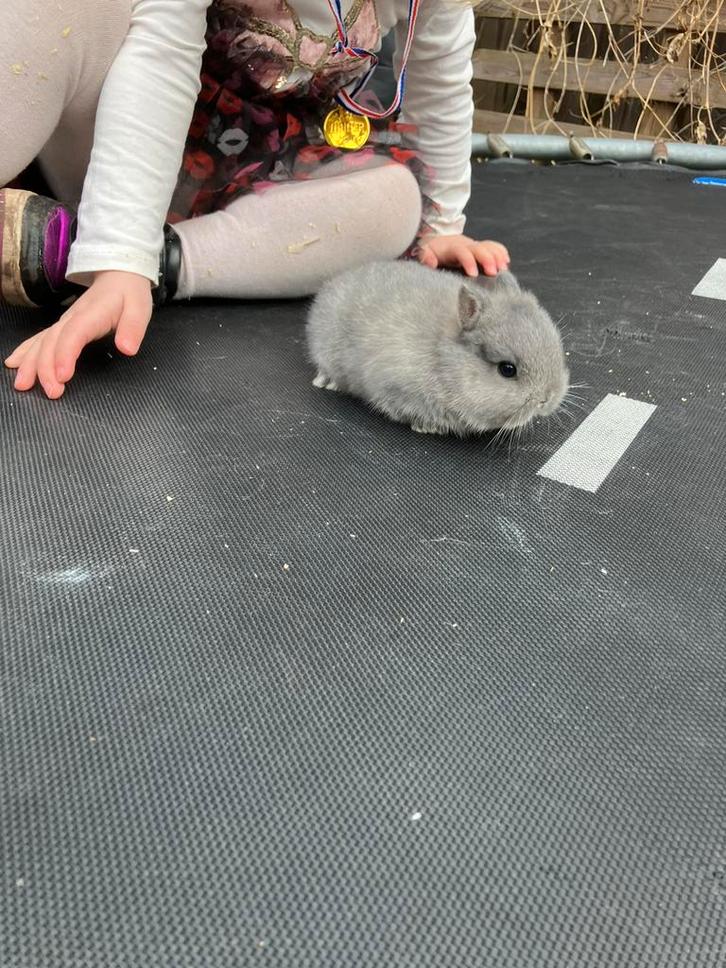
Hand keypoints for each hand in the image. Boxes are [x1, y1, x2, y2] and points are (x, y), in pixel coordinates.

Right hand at [4, 270, 152, 398]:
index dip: (65, 355)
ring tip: (23, 385)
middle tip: (51, 392)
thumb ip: (133, 328)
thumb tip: (127, 348)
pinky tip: (14, 364)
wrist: (119, 274)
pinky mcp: (61, 326)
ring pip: (41, 342)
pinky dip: (25, 352)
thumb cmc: (129, 294)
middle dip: (46, 368)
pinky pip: (38, 338)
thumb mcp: (140, 308)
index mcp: (90, 315)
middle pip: (52, 342)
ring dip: (31, 364)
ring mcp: (64, 322)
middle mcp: (71, 319)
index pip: (73, 335)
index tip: (62, 376)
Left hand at [418, 235, 509, 276]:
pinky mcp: (481, 248)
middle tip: (493, 273)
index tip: (473, 274)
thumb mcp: (424, 252)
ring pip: (489, 247)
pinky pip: (494, 247)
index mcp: (453, 248)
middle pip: (480, 248)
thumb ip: (426, 257)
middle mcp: (467, 245)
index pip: (463, 252)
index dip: (469, 262)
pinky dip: (501, 253)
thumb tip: (431, 263)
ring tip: (503, 269)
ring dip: (498, 256)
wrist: (438, 239)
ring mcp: (475, 246)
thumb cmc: (432, 250)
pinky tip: (506, 263)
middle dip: (488, 259)